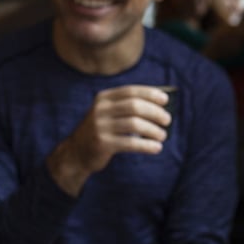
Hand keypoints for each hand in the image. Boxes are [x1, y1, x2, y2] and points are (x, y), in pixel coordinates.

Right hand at [46, 85, 171, 196]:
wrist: (77, 152)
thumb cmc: (103, 131)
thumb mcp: (110, 115)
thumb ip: (128, 109)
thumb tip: (161, 109)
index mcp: (103, 98)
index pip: (130, 91)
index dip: (150, 94)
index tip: (165, 100)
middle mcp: (100, 109)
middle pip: (134, 106)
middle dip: (155, 112)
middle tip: (167, 120)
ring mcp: (100, 126)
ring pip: (134, 124)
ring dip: (153, 130)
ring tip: (162, 136)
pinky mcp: (102, 143)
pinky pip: (130, 143)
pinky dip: (146, 145)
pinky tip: (156, 148)